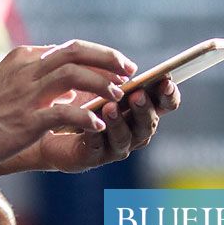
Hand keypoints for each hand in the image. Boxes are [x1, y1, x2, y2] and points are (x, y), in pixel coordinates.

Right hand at [0, 40, 136, 172]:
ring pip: (74, 77)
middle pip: (76, 52)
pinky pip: (64, 114)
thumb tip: (67, 90)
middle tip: (130, 72)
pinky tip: (97, 126)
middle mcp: (25, 70)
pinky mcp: (24, 120)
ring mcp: (24, 94)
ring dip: (102, 85)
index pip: (69, 48)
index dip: (98, 55)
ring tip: (120, 97)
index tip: (118, 65)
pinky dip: (85, 117)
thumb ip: (32, 81)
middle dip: (108, 59)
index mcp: (22, 60)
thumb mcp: (2, 86)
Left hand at [35, 77, 181, 173]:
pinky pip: (97, 146)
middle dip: (144, 109)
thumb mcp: (100, 81)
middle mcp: (134, 130)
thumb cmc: (82, 99)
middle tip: (137, 95)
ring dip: (119, 122)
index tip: (166, 81)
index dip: (169, 94)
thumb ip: (115, 76)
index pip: (165, 103)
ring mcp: (115, 146)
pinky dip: (96, 135)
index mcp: (142, 109)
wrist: (54, 123)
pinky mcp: (93, 156)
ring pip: (124, 137)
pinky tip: (91, 124)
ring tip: (110, 107)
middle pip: (148, 123)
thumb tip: (127, 68)